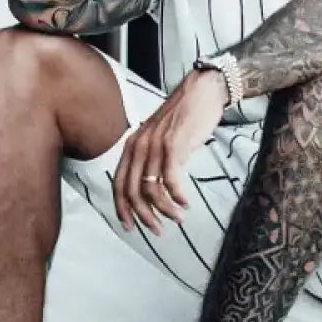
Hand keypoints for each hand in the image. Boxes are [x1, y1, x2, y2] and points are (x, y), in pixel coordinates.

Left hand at [112, 69, 227, 234]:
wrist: (202, 91)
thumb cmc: (185, 115)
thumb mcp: (159, 136)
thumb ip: (151, 156)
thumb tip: (152, 185)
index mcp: (132, 145)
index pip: (118, 184)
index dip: (122, 209)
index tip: (130, 226)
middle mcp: (139, 146)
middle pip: (132, 192)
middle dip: (144, 216)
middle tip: (157, 230)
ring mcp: (155, 146)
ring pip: (151, 190)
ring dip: (164, 210)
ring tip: (178, 218)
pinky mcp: (174, 146)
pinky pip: (170, 181)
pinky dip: (178, 197)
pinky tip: (186, 202)